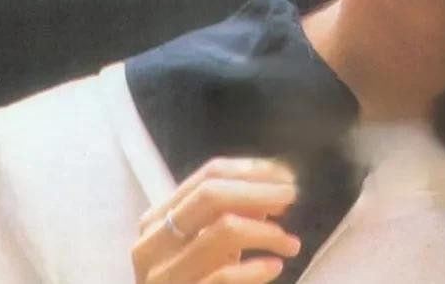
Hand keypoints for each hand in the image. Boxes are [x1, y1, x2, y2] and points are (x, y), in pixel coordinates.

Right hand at [132, 157, 301, 283]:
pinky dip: (256, 268)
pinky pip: (224, 275)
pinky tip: (274, 266)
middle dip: (259, 191)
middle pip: (210, 195)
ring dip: (267, 232)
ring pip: (223, 230)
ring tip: (290, 243)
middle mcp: (153, 241)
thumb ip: (228, 213)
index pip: (208, 175)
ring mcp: (164, 273)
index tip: (285, 176)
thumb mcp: (203, 241)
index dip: (252, 171)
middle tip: (290, 197)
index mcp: (158, 219)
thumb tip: (272, 187)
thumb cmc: (193, 278)